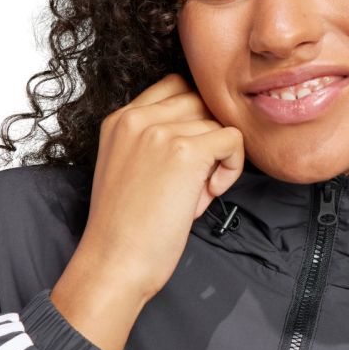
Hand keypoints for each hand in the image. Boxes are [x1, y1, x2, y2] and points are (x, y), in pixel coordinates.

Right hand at [77, 72, 244, 301]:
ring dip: (219, 158)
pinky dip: (232, 168)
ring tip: (198, 192)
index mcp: (120, 119)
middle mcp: (137, 118)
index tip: (191, 155)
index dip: (195, 117)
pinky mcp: (186, 152)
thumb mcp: (129, 167)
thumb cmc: (126, 228)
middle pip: (201, 101)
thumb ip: (156, 140)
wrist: (115, 262)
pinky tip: (210, 193)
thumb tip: (207, 130)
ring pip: (219, 122)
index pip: (176, 86)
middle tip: (197, 176)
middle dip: (208, 135)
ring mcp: (161, 132)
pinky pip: (233, 139)